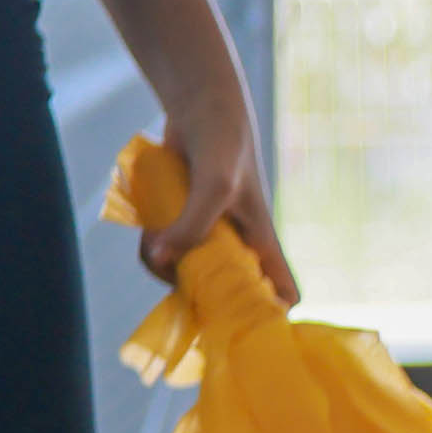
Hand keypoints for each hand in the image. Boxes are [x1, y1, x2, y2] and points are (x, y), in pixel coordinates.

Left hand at [146, 100, 298, 305]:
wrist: (199, 107)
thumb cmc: (222, 144)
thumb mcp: (215, 186)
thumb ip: (192, 225)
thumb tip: (163, 260)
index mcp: (261, 242)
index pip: (283, 293)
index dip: (270, 314)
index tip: (239, 325)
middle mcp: (238, 244)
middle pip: (224, 295)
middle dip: (197, 295)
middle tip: (175, 279)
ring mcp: (209, 235)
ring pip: (186, 275)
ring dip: (165, 265)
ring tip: (157, 236)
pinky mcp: (182, 223)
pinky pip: (165, 252)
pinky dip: (152, 246)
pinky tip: (148, 228)